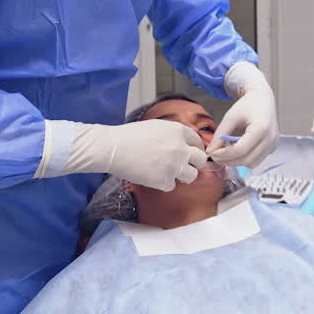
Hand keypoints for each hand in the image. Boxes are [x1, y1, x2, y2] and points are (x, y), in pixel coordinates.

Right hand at [77, 119, 207, 190]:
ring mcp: (174, 165)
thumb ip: (173, 134)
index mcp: (178, 131)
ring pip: (192, 175)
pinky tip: (152, 177)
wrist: (113, 148)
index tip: (190, 155)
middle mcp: (180, 147)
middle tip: (184, 166)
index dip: (194, 149)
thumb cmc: (129, 136)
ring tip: (168, 173)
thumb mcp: (156, 126)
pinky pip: (172, 186)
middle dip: (194, 164)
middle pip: (201, 160)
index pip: (198, 142)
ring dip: (182, 176)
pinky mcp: (164, 180)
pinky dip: (163, 184)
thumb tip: (184, 144)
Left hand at [207, 63, 278, 167]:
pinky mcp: (273, 147)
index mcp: (261, 128)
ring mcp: (273, 144)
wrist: (263, 98)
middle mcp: (271, 138)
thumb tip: (210, 152)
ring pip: (252, 164)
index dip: (224, 155)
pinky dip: (245, 159)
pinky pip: (257, 160)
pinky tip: (237, 150)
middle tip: (215, 157)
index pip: (241, 149)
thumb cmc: (247, 105)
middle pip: (247, 160)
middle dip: (229, 161)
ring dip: (237, 162)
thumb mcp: (230, 117)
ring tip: (226, 153)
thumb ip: (220, 135)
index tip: (212, 154)